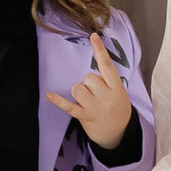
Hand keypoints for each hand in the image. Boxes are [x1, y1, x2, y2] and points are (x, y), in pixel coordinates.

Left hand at [48, 33, 132, 149]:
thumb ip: (108, 82)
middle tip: (96, 94)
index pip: (107, 66)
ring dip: (79, 92)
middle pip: (88, 77)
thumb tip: (90, 75)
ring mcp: (95, 107)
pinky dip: (59, 101)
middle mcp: (107, 96)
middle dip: (89, 82)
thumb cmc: (118, 109)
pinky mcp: (85, 116)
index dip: (100, 50)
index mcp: (117, 88)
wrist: (119, 133)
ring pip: (78, 88)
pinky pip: (69, 106)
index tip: (93, 36)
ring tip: (87, 100)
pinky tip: (49, 95)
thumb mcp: (120, 93)